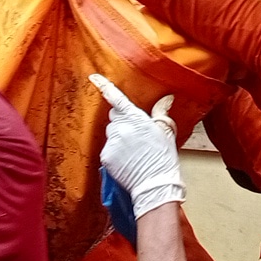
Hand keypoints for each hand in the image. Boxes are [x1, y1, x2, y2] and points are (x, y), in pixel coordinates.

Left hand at [90, 74, 183, 217]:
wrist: (155, 183)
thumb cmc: (163, 157)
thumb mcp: (166, 131)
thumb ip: (161, 112)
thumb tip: (166, 98)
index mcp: (135, 118)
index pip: (117, 98)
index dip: (104, 86)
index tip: (94, 77)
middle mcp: (120, 127)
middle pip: (114, 117)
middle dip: (122, 121)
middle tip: (137, 134)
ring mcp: (111, 142)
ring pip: (111, 133)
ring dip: (119, 137)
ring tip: (135, 150)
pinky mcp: (105, 156)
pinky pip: (107, 148)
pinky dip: (115, 151)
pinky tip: (128, 159)